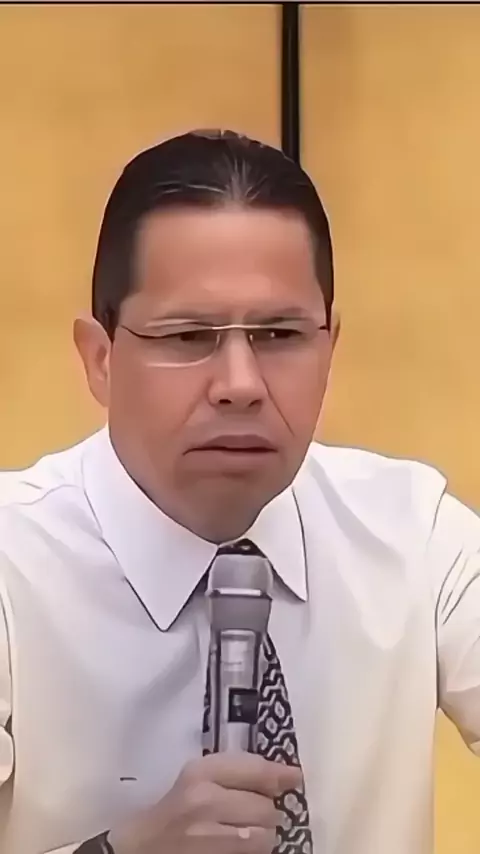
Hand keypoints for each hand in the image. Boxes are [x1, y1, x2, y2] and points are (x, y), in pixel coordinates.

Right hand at [109, 752, 302, 853]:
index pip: (255, 770)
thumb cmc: (175, 808)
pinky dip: (253, 851)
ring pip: (264, 837)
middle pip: (265, 807)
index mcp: (201, 773)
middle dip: (267, 812)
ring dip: (263, 837)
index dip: (280, 775)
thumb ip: (237, 773)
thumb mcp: (199, 778)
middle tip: (252, 814)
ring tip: (246, 832)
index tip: (295, 778)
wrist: (142, 846)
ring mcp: (206, 836)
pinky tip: (240, 847)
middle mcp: (204, 801)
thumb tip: (287, 776)